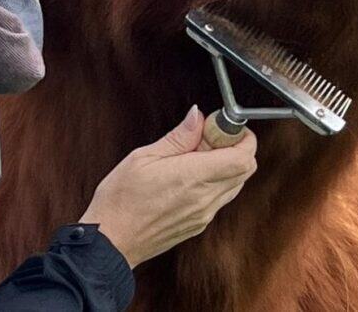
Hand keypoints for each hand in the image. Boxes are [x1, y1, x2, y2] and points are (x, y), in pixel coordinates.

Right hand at [78, 105, 257, 267]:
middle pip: (245, 170)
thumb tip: (197, 116)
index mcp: (193, 178)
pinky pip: (220, 199)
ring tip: (196, 156)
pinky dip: (216, 182)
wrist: (111, 241)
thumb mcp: (144, 157)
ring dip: (227, 166)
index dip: (243, 139)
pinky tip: (190, 175)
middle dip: (236, 148)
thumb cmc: (120, 200)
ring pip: (235, 184)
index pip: (243, 158)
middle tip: (209, 138)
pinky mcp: (199, 224)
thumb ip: (178, 137)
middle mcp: (205, 199)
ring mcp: (204, 215)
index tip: (225, 128)